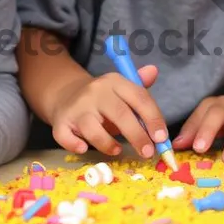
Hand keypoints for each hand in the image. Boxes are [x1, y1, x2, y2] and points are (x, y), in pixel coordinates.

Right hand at [50, 65, 167, 157]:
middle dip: (137, 136)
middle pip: (120, 114)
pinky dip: (75, 145)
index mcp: (114, 82)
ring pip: (93, 129)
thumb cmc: (103, 99)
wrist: (66, 95)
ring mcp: (77, 108)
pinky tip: (84, 148)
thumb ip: (140, 89)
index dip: (153, 118)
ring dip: (108, 144)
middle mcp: (95, 92)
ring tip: (117, 150)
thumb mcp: (122, 90)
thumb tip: (154, 71)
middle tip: (148, 153)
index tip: (162, 138)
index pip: (138, 97)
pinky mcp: (61, 123)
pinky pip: (66, 138)